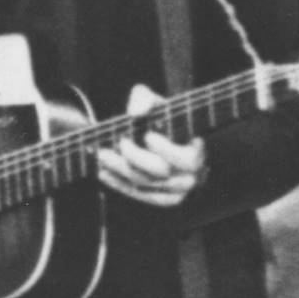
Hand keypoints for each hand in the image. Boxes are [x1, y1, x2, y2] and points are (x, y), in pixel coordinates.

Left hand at [96, 83, 205, 207]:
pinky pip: (139, 194)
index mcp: (197, 151)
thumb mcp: (153, 102)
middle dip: (136, 157)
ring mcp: (177, 190)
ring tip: (102, 154)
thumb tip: (136, 112)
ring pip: (145, 183)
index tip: (147, 135)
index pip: (187, 158)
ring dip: (121, 169)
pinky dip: (119, 184)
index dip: (166, 149)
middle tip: (119, 142)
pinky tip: (103, 172)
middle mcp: (191, 175)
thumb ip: (145, 99)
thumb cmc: (158, 118)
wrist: (156, 136)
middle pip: (161, 172)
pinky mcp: (162, 198)